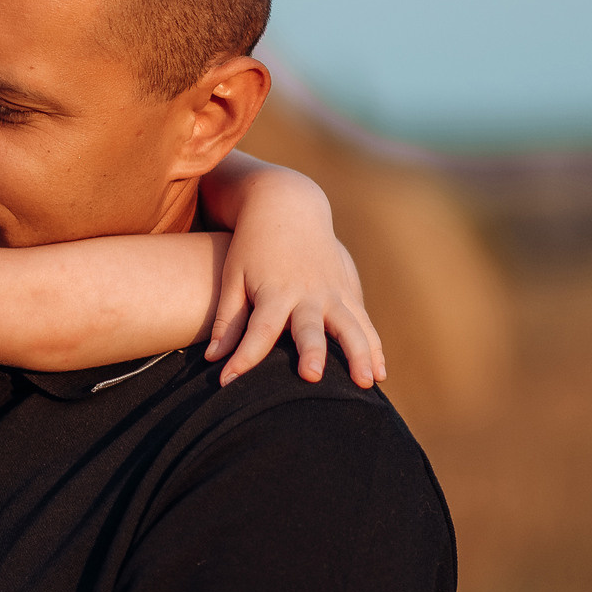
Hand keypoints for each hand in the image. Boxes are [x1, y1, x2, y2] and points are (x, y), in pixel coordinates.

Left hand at [205, 181, 384, 387]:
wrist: (289, 206)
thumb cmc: (252, 246)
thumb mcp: (233, 276)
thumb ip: (228, 319)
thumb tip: (213, 359)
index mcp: (275, 290)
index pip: (259, 330)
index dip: (244, 357)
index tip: (228, 383)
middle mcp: (307, 293)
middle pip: (310, 328)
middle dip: (312, 353)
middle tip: (313, 377)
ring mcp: (333, 292)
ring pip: (351, 327)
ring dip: (360, 355)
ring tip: (367, 384)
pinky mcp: (348, 291)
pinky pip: (364, 324)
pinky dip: (373, 348)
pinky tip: (379, 375)